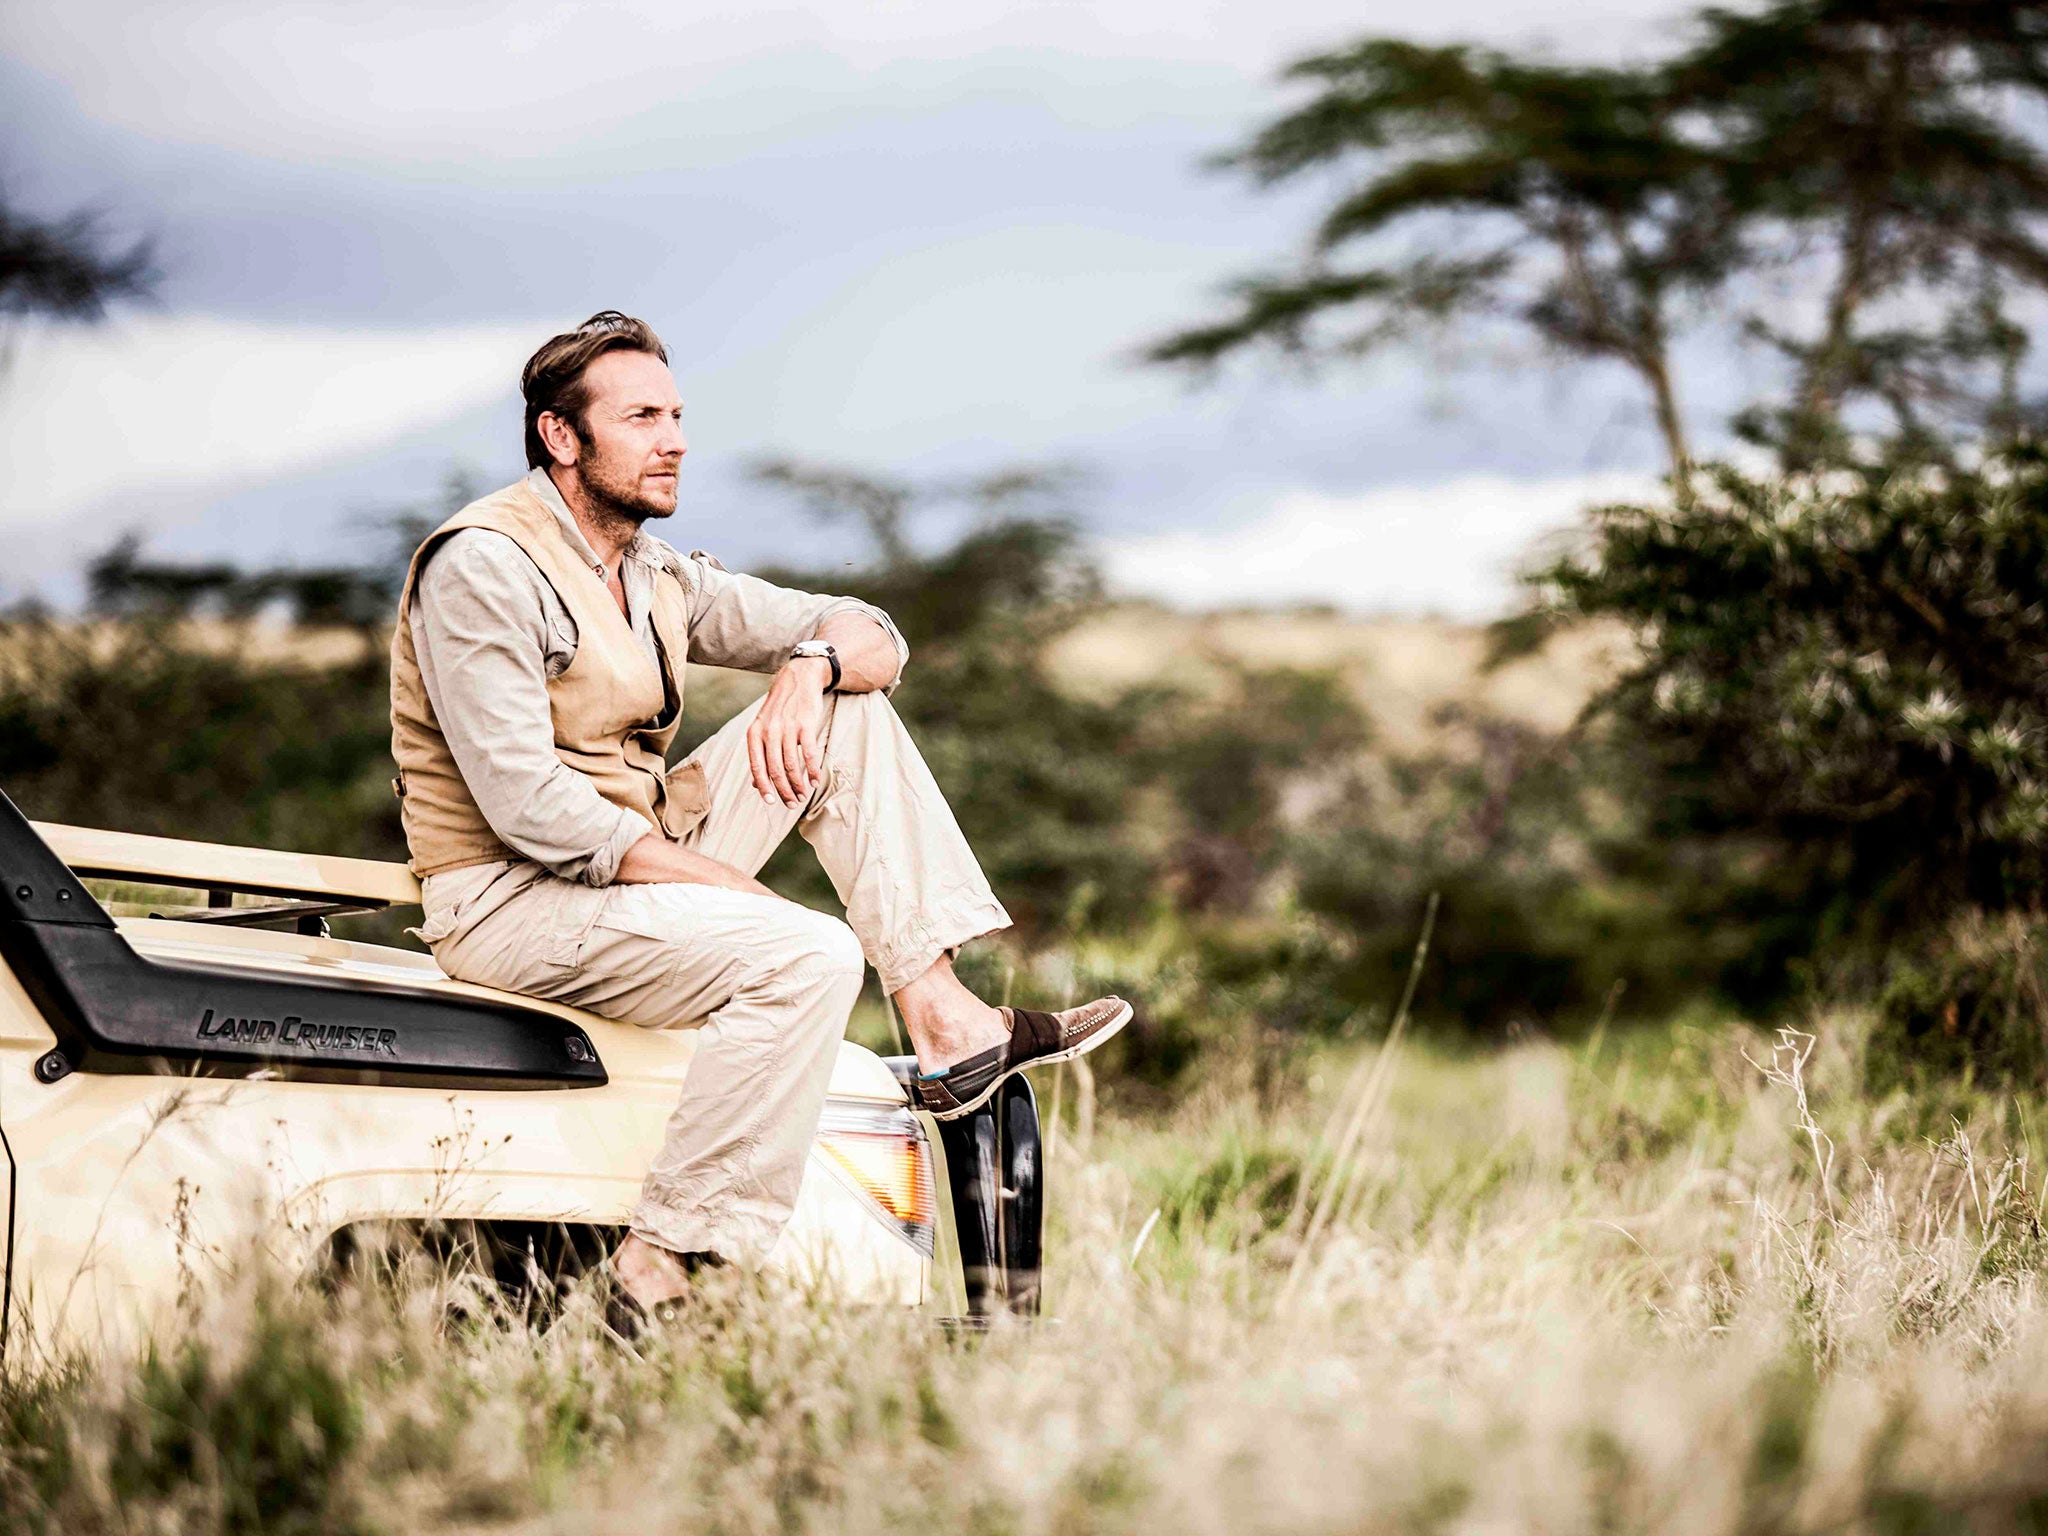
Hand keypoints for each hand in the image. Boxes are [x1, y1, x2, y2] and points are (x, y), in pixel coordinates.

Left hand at [747, 659, 832, 806]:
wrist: (798, 679)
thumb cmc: (779, 708)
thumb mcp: (762, 727)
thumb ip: (759, 754)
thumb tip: (755, 784)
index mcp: (754, 733)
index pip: (757, 767)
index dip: (763, 787)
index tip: (771, 802)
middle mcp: (769, 731)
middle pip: (775, 770)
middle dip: (784, 791)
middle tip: (792, 803)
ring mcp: (787, 728)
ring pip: (792, 765)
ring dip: (798, 785)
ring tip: (803, 796)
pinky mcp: (806, 725)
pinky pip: (809, 754)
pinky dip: (813, 771)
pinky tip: (815, 781)